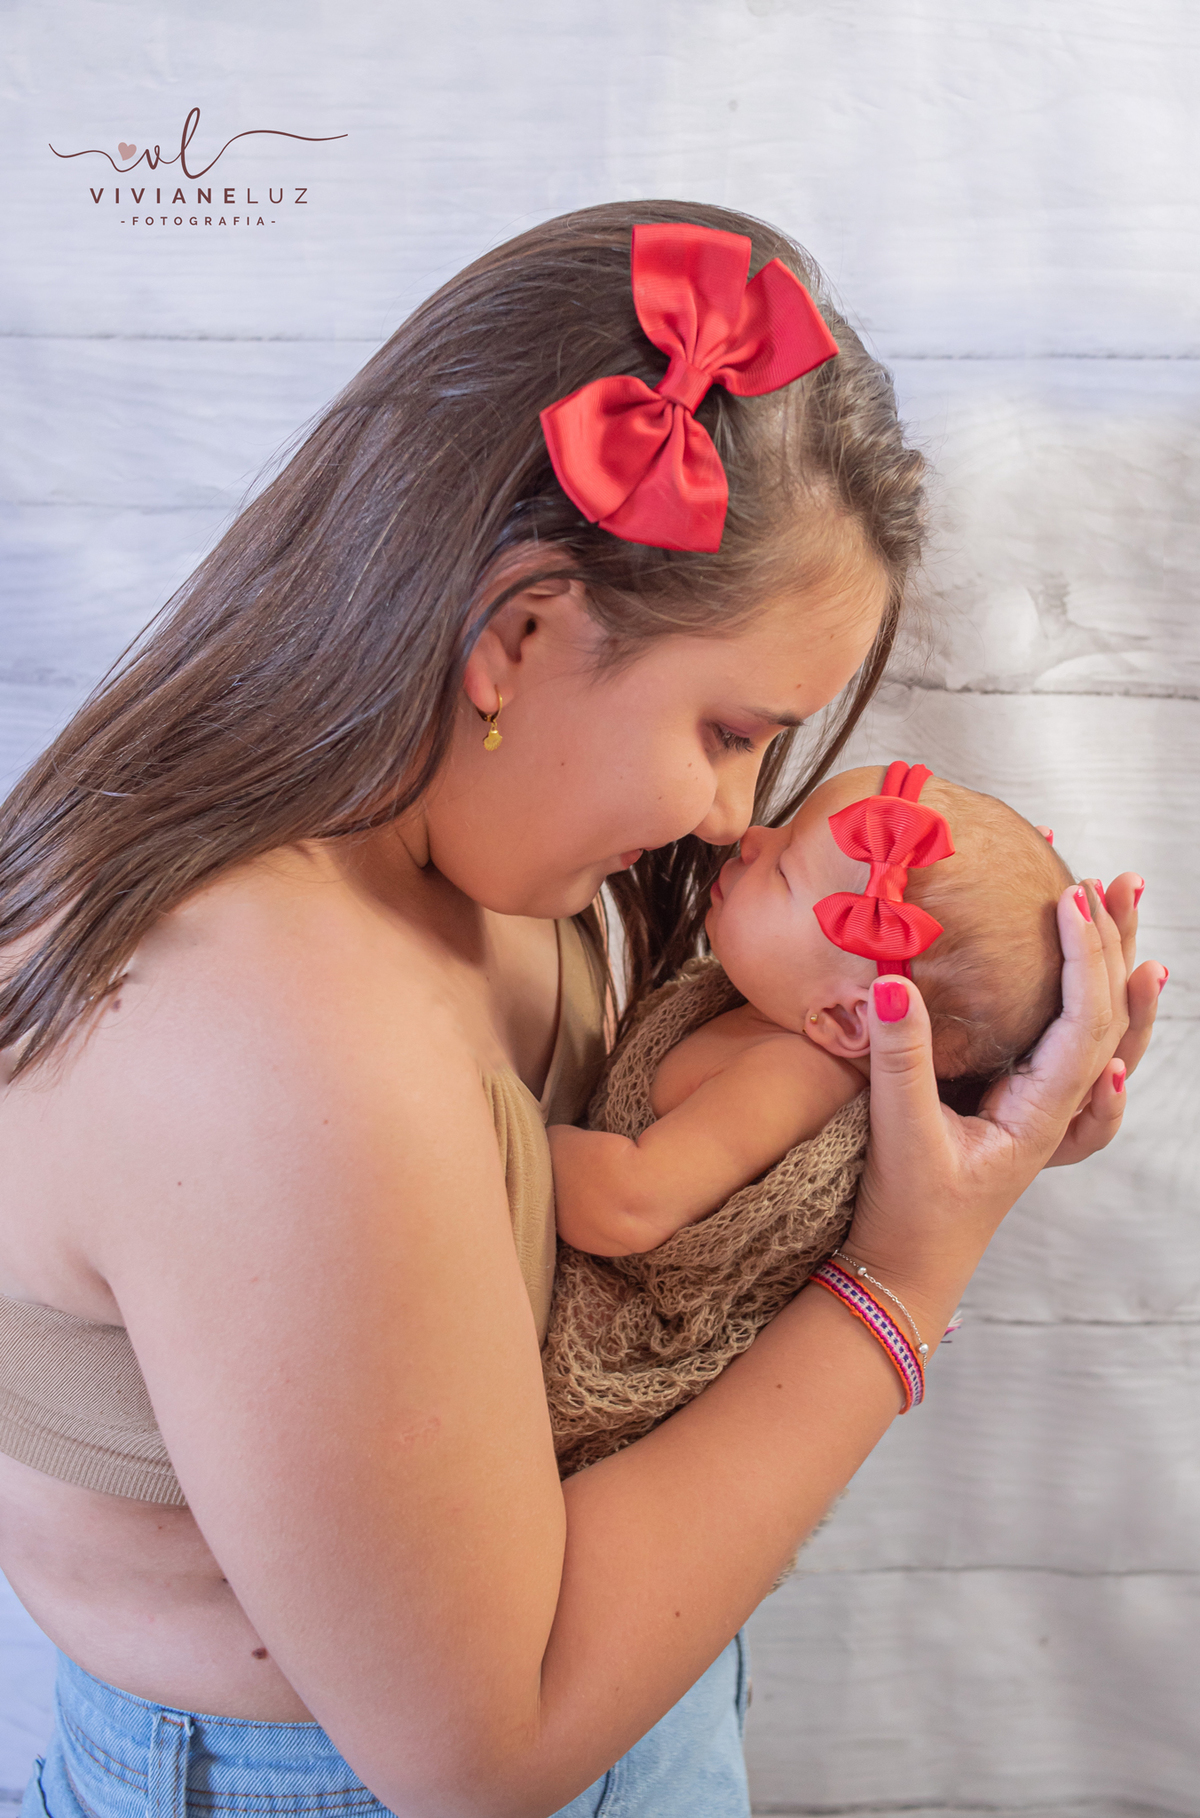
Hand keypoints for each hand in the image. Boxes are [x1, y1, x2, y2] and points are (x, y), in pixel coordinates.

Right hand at [844, 876, 1162, 1337]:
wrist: (903, 1269)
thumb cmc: (906, 1211)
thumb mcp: (899, 1132)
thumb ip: (900, 1059)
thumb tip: (894, 981)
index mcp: (1039, 1114)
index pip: (1082, 1022)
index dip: (1082, 957)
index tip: (1068, 899)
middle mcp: (1056, 1110)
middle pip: (1109, 1017)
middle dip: (1114, 945)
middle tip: (1113, 883)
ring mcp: (1045, 1110)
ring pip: (1106, 1033)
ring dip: (1118, 971)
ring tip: (1123, 914)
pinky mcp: (1021, 1108)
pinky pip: (1080, 1054)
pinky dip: (1103, 1016)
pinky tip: (1113, 995)